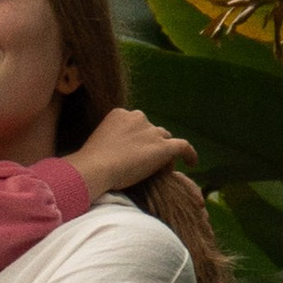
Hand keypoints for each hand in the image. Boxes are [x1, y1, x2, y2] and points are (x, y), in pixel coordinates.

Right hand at [67, 104, 196, 204]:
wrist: (95, 168)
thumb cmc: (90, 163)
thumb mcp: (97, 145)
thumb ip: (110, 143)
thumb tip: (113, 154)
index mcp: (119, 114)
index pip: (136, 124)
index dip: (139, 138)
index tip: (134, 152)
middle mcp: (137, 117)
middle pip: (152, 130)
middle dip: (151, 143)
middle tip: (146, 163)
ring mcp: (151, 132)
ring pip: (165, 139)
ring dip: (163, 152)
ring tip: (161, 169)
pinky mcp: (163, 147)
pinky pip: (183, 147)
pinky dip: (189, 154)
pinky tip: (192, 163)